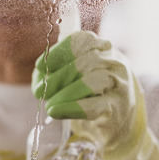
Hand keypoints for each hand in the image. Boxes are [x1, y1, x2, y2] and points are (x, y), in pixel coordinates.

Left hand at [31, 30, 145, 156]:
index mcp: (102, 48)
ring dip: (65, 93)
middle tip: (40, 92)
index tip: (40, 66)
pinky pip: (95, 105)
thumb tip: (39, 80)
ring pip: (93, 81)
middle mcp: (114, 62)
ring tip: (49, 105)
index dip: (59, 52)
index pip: (84, 40)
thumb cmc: (91, 91)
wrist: (118, 118)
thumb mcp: (78, 74)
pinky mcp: (117, 108)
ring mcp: (119, 84)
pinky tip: (57, 111)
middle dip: (58, 77)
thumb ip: (57, 71)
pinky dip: (72, 108)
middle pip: (87, 61)